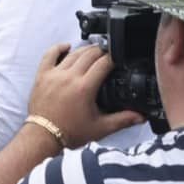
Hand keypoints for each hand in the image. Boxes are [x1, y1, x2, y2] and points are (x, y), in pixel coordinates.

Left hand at [25, 43, 145, 150]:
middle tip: (109, 53)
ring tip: (94, 50)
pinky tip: (67, 47)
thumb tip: (140, 117)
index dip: (114, 58)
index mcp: (84, 88)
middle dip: (102, 51)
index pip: (103, 63)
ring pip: (72, 53)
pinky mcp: (42, 75)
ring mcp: (54, 74)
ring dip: (85, 49)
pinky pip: (49, 55)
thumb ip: (122, 120)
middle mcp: (69, 77)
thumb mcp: (100, 128)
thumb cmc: (69, 132)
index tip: (119, 58)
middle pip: (89, 54)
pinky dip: (58, 48)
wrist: (43, 136)